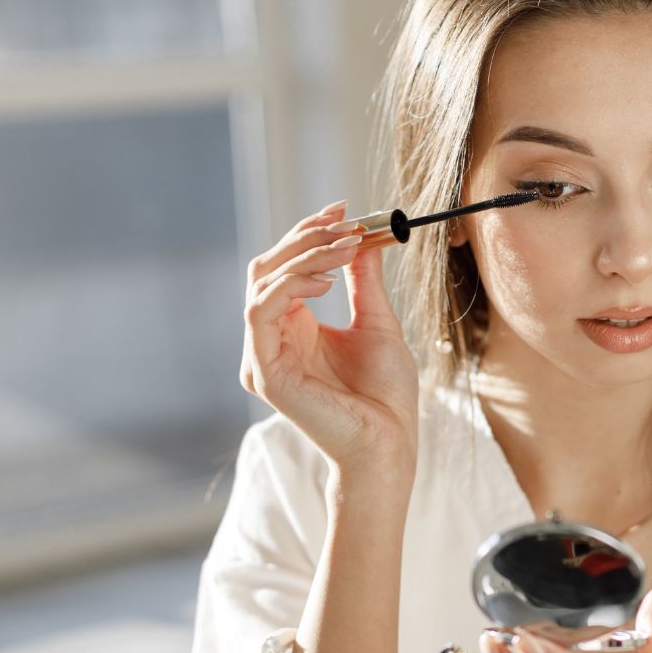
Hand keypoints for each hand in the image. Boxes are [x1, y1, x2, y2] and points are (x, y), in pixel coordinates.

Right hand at [241, 200, 418, 473]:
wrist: (390, 442)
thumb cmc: (385, 394)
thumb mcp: (376, 321)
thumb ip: (363, 280)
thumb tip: (362, 235)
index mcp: (293, 328)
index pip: (285, 267)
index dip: (308, 233)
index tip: (343, 210)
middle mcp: (271, 341)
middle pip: (268, 268)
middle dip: (306, 238)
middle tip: (346, 224)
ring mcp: (262, 357)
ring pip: (263, 283)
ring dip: (304, 256)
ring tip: (345, 246)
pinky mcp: (264, 373)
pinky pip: (261, 313)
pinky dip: (290, 285)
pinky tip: (327, 280)